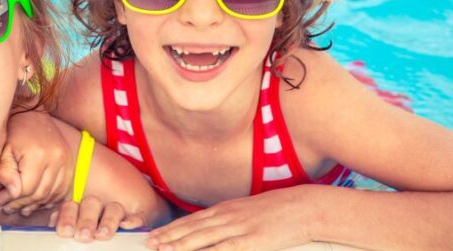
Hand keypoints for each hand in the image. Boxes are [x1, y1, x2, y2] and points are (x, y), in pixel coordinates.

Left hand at [0, 110, 71, 215]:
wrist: (32, 113)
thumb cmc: (14, 130)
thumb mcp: (4, 149)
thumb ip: (5, 171)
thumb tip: (12, 192)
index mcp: (38, 154)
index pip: (26, 189)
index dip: (11, 199)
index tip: (0, 200)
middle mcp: (56, 158)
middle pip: (39, 194)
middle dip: (22, 204)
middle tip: (8, 207)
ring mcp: (66, 161)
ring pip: (51, 194)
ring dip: (35, 204)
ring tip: (21, 206)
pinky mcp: (70, 163)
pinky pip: (62, 189)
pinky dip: (49, 198)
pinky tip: (36, 200)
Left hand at [50, 195, 144, 242]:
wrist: (99, 240)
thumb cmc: (80, 241)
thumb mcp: (70, 235)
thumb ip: (64, 228)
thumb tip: (54, 228)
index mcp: (77, 210)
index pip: (71, 206)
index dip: (67, 217)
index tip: (65, 232)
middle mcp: (96, 209)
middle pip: (91, 204)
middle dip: (86, 220)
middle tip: (83, 236)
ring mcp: (115, 214)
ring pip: (114, 208)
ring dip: (108, 221)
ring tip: (102, 235)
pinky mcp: (134, 221)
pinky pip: (137, 217)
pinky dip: (133, 220)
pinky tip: (127, 225)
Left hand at [145, 186, 321, 250]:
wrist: (302, 207)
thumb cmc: (278, 211)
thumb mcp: (248, 211)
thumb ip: (230, 220)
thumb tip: (213, 229)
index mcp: (225, 209)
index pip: (191, 221)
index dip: (171, 230)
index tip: (155, 236)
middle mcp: (226, 216)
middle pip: (191, 229)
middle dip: (168, 238)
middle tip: (150, 244)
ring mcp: (237, 228)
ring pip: (202, 238)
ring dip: (180, 245)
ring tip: (163, 250)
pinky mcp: (250, 241)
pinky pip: (224, 249)